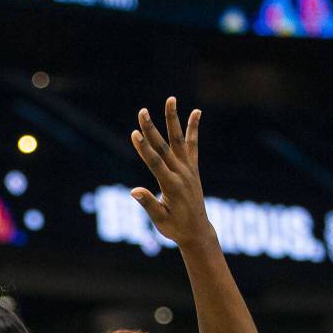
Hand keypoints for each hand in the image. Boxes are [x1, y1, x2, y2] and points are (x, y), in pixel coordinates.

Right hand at [130, 98, 210, 247]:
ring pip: (179, 140)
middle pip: (164, 147)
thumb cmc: (175, 228)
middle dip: (151, 129)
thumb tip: (134, 191)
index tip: (134, 133)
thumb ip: (149, 203)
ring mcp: (188, 169)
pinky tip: (196, 112)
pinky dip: (193, 129)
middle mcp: (181, 174)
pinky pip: (193, 145)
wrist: (197, 232)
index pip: (155, 163)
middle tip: (142, 112)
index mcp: (171, 186)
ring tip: (170, 99)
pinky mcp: (193, 169)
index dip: (143, 148)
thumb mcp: (160, 220)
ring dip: (173, 119)